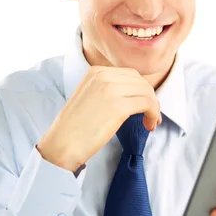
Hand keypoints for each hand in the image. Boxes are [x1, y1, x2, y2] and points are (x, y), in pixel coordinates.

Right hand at [36, 66, 161, 172]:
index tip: (144, 106)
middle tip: (152, 116)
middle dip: (150, 98)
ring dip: (154, 108)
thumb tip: (134, 95)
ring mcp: (110, 89)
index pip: (130, 74)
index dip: (142, 90)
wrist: (62, 144)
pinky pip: (147, 104)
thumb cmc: (75, 128)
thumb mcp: (89, 97)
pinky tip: (149, 125)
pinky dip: (153, 114)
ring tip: (151, 123)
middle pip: (140, 82)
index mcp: (95, 71)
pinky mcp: (118, 106)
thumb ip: (107, 90)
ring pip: (147, 92)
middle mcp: (103, 75)